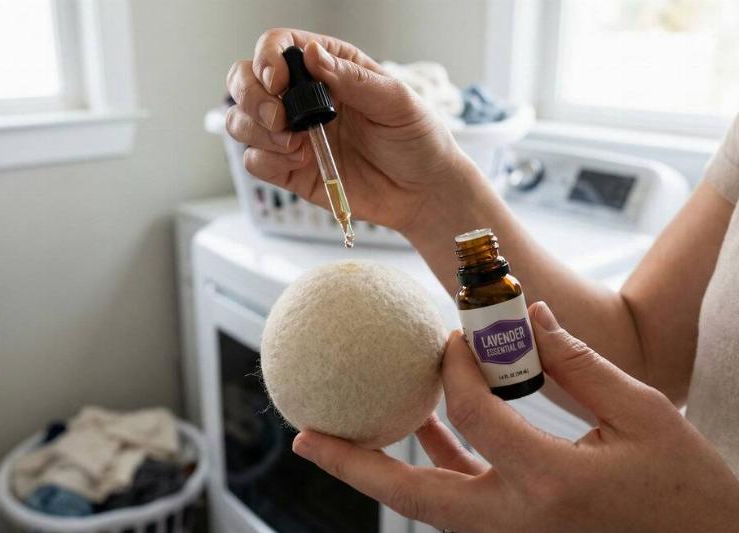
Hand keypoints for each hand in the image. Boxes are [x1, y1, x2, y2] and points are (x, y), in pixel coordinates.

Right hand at [225, 28, 476, 234]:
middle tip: (278, 118)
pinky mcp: (291, 171)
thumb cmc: (417, 140)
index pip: (278, 46)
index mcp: (329, 69)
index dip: (268, 58)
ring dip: (255, 130)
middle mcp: (304, 99)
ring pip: (241, 121)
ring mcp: (293, 136)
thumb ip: (352, 78)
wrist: (423, 193)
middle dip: (250, 96)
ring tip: (294, 144)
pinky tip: (298, 162)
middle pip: (245, 80)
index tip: (279, 80)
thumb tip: (311, 54)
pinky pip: (254, 162)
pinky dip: (265, 161)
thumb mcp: (395, 101)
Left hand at [292, 302, 738, 531]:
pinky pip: (458, 502)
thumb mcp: (641, 414)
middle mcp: (519, 518)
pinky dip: (434, 467)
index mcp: (551, 481)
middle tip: (304, 438)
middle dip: (355, 466)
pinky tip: (425, 431)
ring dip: (380, 473)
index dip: (455, 366)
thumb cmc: (684, 485)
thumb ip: (577, 363)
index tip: (449, 335)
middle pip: (415, 495)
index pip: (475, 414)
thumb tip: (527, 316)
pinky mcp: (519, 531)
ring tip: (334, 444)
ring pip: (428, 506)